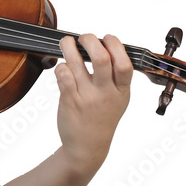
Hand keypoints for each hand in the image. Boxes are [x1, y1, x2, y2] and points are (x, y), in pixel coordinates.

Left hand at [54, 33, 132, 174]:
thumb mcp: (119, 100)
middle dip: (90, 40)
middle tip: (84, 38)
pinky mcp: (69, 101)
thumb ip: (117, 77)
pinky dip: (61, 66)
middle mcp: (105, 93)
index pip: (124, 63)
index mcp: (121, 91)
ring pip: (77, 63)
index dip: (115, 45)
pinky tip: (62, 67)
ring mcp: (87, 97)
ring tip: (67, 43)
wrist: (87, 147)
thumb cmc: (102, 119)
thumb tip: (107, 47)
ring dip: (69, 46)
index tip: (106, 38)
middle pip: (101, 58)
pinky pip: (63, 75)